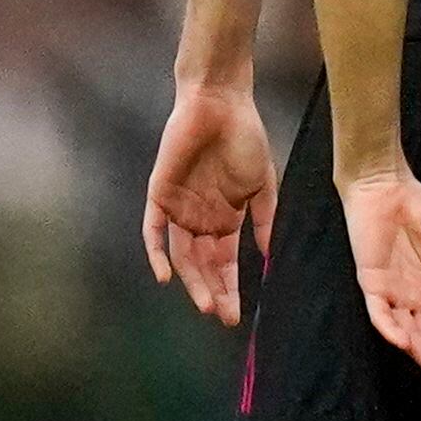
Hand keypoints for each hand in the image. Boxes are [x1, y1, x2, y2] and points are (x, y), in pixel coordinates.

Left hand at [140, 82, 275, 326]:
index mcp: (225, 217)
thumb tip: (267, 256)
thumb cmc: (245, 138)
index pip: (225, 262)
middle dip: (213, 291)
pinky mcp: (159, 196)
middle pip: (203, 265)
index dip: (231, 288)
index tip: (238, 315)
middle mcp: (200, 218)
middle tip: (223, 316)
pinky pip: (153, 232)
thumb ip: (264, 219)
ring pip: (181, 255)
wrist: (219, 104)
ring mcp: (178, 209)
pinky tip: (165, 276)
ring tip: (205, 304)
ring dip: (191, 281)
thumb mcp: (263, 182)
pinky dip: (157, 254)